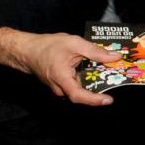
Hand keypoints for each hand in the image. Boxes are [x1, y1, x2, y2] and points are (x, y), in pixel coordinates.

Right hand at [0, 27, 121, 106]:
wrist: (27, 50)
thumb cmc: (48, 46)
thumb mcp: (74, 43)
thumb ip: (94, 51)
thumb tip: (115, 57)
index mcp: (62, 79)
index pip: (79, 96)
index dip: (94, 100)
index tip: (109, 100)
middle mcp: (60, 88)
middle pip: (83, 93)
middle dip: (100, 88)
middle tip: (116, 79)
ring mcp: (60, 87)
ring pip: (80, 88)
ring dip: (94, 81)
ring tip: (109, 72)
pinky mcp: (61, 84)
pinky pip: (76, 83)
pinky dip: (87, 77)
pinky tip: (95, 68)